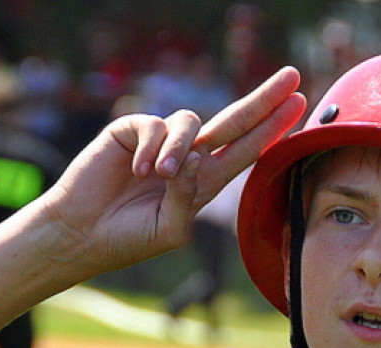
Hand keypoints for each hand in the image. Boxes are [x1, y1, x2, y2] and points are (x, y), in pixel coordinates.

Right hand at [42, 67, 304, 276]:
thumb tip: (198, 157)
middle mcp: (188, 156)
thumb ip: (189, 198)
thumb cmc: (127, 237)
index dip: (272, 129)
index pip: (245, 149)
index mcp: (203, 181)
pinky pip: (155, 125)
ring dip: (180, 147)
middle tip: (291, 78)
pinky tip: (137, 172)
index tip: (299, 107)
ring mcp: (161, 141)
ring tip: (161, 175)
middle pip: (234, 121)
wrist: (80, 235)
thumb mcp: (170, 229)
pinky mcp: (132, 130)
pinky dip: (151, 148)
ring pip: (191, 122)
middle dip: (264, 100)